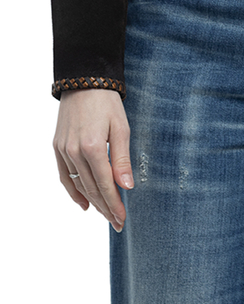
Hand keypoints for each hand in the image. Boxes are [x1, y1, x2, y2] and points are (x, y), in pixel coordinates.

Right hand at [53, 88, 133, 232]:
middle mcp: (75, 151)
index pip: (105, 184)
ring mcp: (63, 150)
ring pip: (78, 184)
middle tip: (117, 223)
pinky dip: (73, 191)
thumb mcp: (122, 127)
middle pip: (91, 188)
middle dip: (105, 208)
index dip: (114, 204)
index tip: (122, 219)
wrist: (85, 81)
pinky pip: (64, 175)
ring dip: (92, 201)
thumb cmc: (107, 102)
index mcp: (93, 146)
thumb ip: (122, 158)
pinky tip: (84, 203)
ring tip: (105, 214)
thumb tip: (126, 187)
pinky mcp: (57, 147)